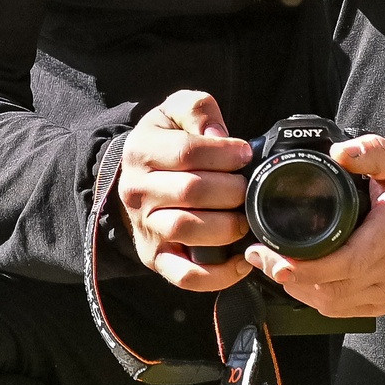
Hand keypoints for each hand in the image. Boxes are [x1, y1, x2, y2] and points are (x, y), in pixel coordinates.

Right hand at [117, 90, 254, 292]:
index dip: (225, 153)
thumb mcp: (174, 112)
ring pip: (187, 229)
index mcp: (141, 152)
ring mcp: (146, 228)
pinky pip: (185, 275)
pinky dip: (217, 274)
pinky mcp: (156, 257)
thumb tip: (217, 135)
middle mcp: (137, 191)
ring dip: (227, 224)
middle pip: (191, 191)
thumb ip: (196, 109)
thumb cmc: (165, 144)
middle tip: (248, 187)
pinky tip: (240, 261)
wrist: (136, 178)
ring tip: (245, 217)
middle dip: (232, 189)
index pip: (187, 152)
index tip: (245, 154)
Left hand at [243, 135, 384, 318]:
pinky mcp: (384, 302)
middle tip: (256, 252)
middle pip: (326, 290)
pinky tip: (298, 279)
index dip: (299, 266)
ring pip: (330, 304)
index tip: (267, 252)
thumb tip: (340, 151)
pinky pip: (342, 309)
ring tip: (269, 262)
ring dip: (297, 288)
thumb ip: (373, 153)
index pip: (339, 264)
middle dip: (284, 275)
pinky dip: (315, 297)